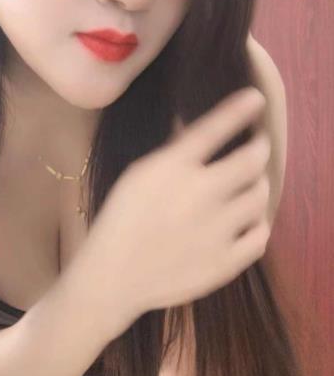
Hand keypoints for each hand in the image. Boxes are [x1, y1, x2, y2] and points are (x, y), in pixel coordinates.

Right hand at [84, 87, 270, 334]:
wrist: (113, 277)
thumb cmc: (121, 219)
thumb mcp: (138, 175)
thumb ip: (173, 152)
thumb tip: (200, 129)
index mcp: (172, 168)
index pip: (214, 128)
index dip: (239, 109)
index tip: (255, 98)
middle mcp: (200, 194)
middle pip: (251, 160)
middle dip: (259, 148)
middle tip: (257, 147)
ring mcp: (216, 230)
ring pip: (260, 196)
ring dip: (259, 184)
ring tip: (250, 185)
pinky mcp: (226, 262)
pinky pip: (261, 235)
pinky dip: (259, 223)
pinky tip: (247, 220)